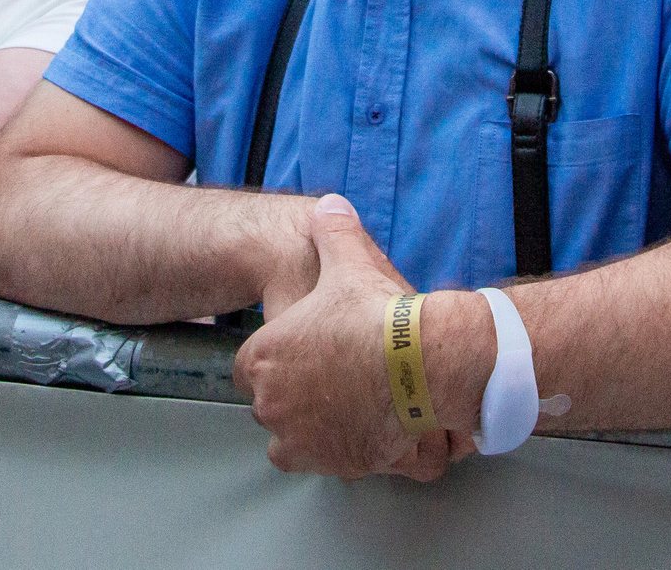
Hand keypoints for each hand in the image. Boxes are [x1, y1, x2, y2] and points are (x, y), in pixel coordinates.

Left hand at [234, 193, 465, 481]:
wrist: (420, 362)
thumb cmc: (379, 316)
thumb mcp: (349, 263)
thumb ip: (333, 232)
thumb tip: (330, 206)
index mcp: (263, 358)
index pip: (250, 368)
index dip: (280, 359)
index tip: (304, 354)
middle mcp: (270, 403)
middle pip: (272, 404)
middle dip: (296, 395)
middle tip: (332, 377)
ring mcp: (298, 438)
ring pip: (291, 439)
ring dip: (311, 427)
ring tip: (346, 406)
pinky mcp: (330, 464)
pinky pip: (323, 462)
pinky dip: (338, 450)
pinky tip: (361, 428)